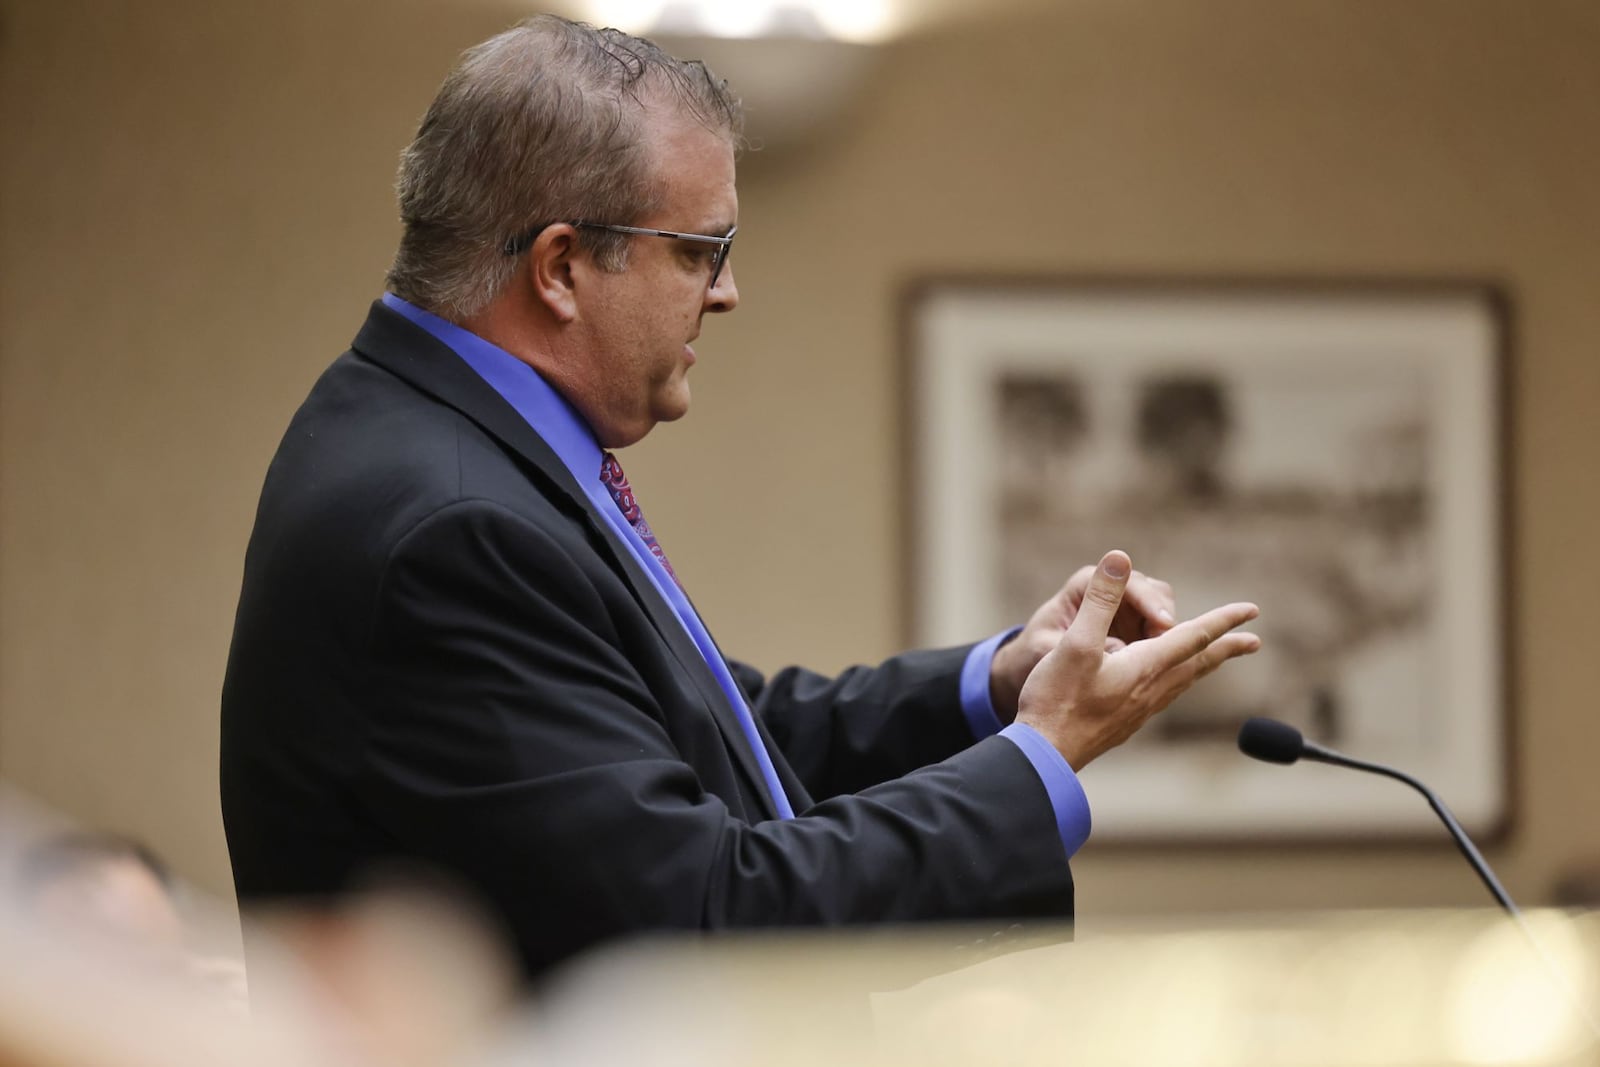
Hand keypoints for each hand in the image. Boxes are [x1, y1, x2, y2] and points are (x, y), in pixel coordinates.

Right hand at [1014, 550, 1259, 769]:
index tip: (1252, 611)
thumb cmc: (1057, 701)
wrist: (1045, 756)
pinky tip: (1167, 685)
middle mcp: (1151, 690)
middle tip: (1253, 642)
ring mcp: (1140, 710)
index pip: (1195, 636)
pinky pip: (1165, 695)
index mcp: (1146, 667)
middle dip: (1226, 648)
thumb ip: (1099, 600)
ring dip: (1204, 665)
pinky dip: (1179, 680)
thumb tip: (1120, 558)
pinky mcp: (1126, 722)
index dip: (1224, 620)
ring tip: (1215, 659)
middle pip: (1199, 664)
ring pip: (1183, 681)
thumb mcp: (1075, 642)